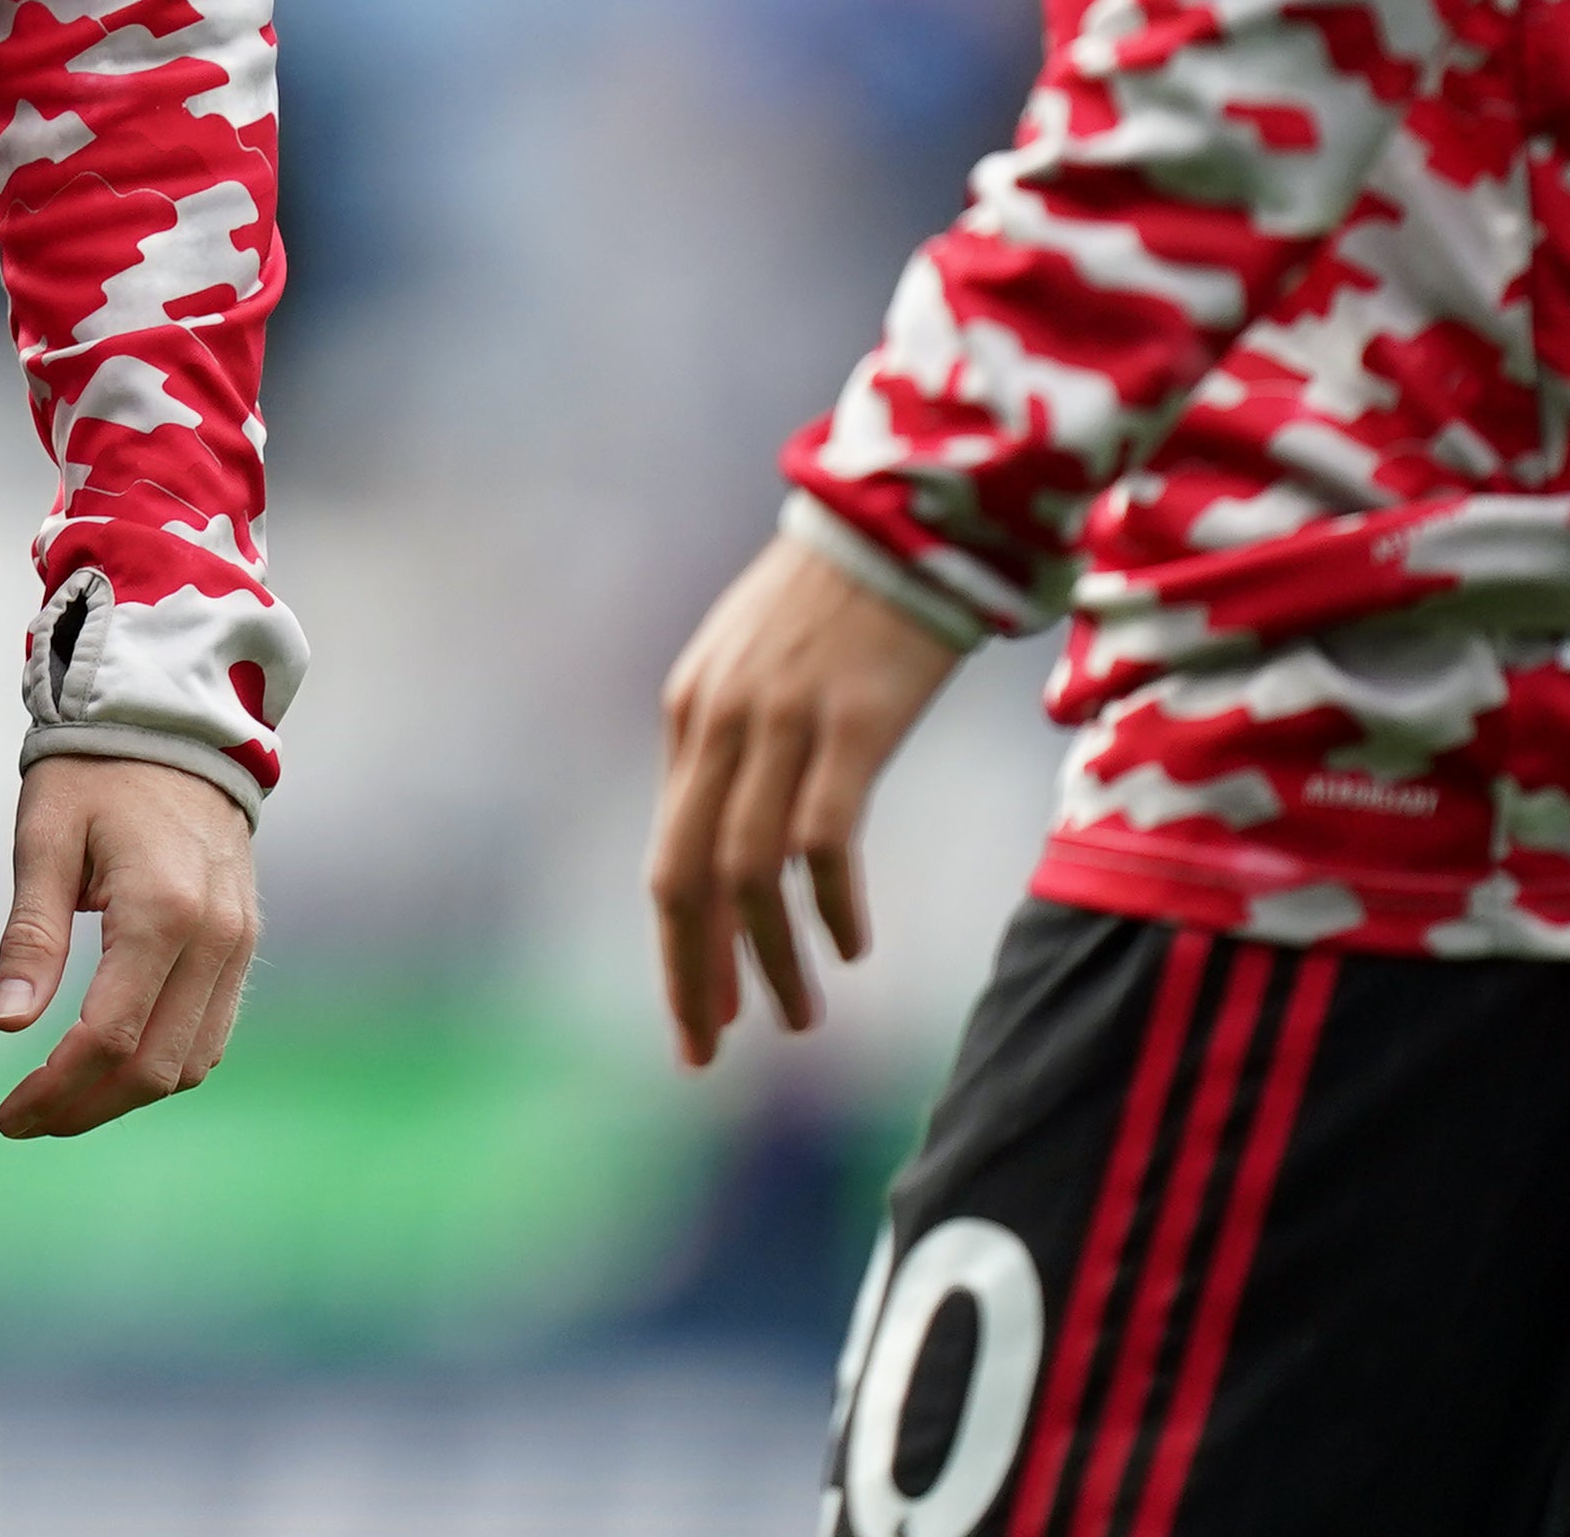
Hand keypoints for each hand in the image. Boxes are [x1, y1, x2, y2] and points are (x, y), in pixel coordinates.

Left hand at [0, 756, 259, 1139]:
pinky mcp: (244, 942)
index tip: (10, 1115)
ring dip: (126, 1096)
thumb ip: (32, 934)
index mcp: (162, 910)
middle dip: (87, 1107)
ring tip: (63, 1100)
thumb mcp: (46, 837)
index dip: (57, 1088)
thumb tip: (7, 1021)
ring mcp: (238, 943)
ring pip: (192, 1062)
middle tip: (28, 1121)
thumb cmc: (96, 772)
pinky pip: (213, 1032)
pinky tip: (114, 1064)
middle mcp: (215, 937)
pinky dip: (166, 1063)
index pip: (110, 1035)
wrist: (173, 723)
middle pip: (155, 1066)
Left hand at [645, 526, 971, 1068]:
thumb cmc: (836, 605)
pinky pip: (824, 838)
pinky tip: (850, 947)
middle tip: (713, 1049)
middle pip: (688, 877)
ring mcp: (782, 723)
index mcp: (689, 717)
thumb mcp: (754, 671)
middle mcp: (719, 723)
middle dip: (697, 976)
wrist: (901, 519)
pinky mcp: (853, 723)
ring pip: (752, 873)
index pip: (668, 860)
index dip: (679, 951)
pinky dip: (831, 904)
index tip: (700, 1020)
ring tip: (800, 1019)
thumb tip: (732, 850)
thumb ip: (734, 751)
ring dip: (773, 959)